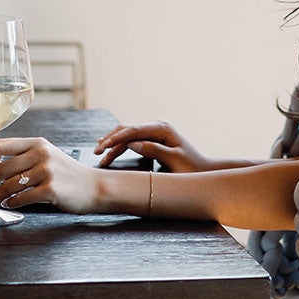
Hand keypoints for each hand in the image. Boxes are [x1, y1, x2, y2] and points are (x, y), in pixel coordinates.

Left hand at [0, 137, 100, 212]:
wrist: (94, 186)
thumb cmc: (68, 174)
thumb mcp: (48, 156)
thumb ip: (25, 157)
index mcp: (38, 143)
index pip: (1, 146)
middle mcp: (41, 154)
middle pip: (2, 168)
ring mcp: (47, 171)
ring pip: (8, 185)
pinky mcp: (51, 189)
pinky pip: (22, 198)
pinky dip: (10, 203)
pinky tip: (7, 205)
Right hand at [95, 121, 209, 172]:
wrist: (202, 171)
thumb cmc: (191, 168)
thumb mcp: (174, 161)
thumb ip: (154, 150)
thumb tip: (132, 143)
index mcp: (162, 129)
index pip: (134, 130)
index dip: (116, 138)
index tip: (103, 146)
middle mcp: (157, 127)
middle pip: (128, 130)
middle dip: (111, 140)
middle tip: (96, 152)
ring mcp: (154, 132)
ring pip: (127, 134)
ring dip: (113, 143)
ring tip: (98, 153)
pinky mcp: (152, 140)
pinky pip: (132, 140)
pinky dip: (119, 145)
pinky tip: (108, 147)